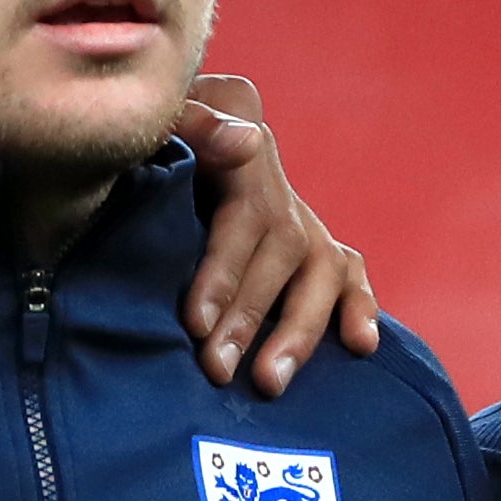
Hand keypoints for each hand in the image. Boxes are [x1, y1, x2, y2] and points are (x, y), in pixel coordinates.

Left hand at [178, 72, 381, 395]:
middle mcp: (277, 177)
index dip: (226, 269)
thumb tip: (246, 141)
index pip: (245, 211)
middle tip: (217, 370)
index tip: (196, 322)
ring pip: (320, 267)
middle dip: (252, 314)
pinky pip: (349, 273)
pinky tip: (362, 346)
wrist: (154, 133)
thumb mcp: (154, 118)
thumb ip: (191, 120)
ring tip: (270, 382)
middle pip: (284, 247)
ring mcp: (299, 212)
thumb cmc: (138, 132)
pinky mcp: (314, 242)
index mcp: (239, 140)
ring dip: (298, 328)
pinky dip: (359, 307)